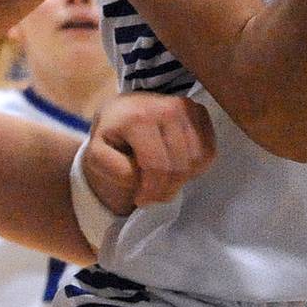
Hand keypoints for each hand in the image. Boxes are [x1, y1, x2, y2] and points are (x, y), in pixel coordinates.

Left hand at [80, 92, 216, 212]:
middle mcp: (167, 107)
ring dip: (182, 179)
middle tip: (154, 196)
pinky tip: (178, 165)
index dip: (151, 191)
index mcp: (138, 117)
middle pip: (179, 166)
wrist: (122, 109)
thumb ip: (114, 169)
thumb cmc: (111, 134)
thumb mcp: (97, 154)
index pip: (156, 166)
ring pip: (197, 160)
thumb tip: (141, 178)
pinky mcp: (199, 111)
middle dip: (167, 190)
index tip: (140, 199)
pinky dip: (197, 166)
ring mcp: (187, 107)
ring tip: (164, 179)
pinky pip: (209, 151)